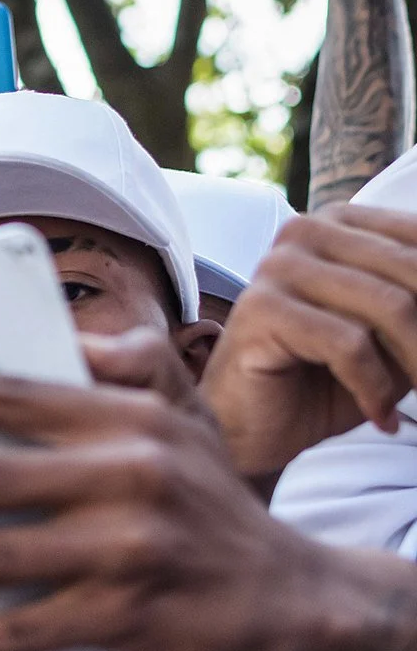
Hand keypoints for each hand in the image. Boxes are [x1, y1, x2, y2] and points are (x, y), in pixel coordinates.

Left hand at [0, 332, 322, 650]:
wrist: (288, 598)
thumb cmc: (205, 503)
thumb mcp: (184, 423)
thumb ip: (134, 369)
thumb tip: (75, 337)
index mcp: (128, 418)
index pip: (13, 392)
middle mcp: (132, 473)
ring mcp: (131, 547)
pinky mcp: (131, 613)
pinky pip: (28, 629)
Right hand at [203, 204, 416, 479]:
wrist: (250, 428)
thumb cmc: (324, 380)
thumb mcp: (393, 335)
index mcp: (338, 222)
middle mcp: (305, 231)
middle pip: (413, 270)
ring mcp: (278, 266)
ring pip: (390, 306)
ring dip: (416, 364)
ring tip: (410, 403)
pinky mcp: (261, 309)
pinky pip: (349, 344)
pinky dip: (375, 388)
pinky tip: (377, 415)